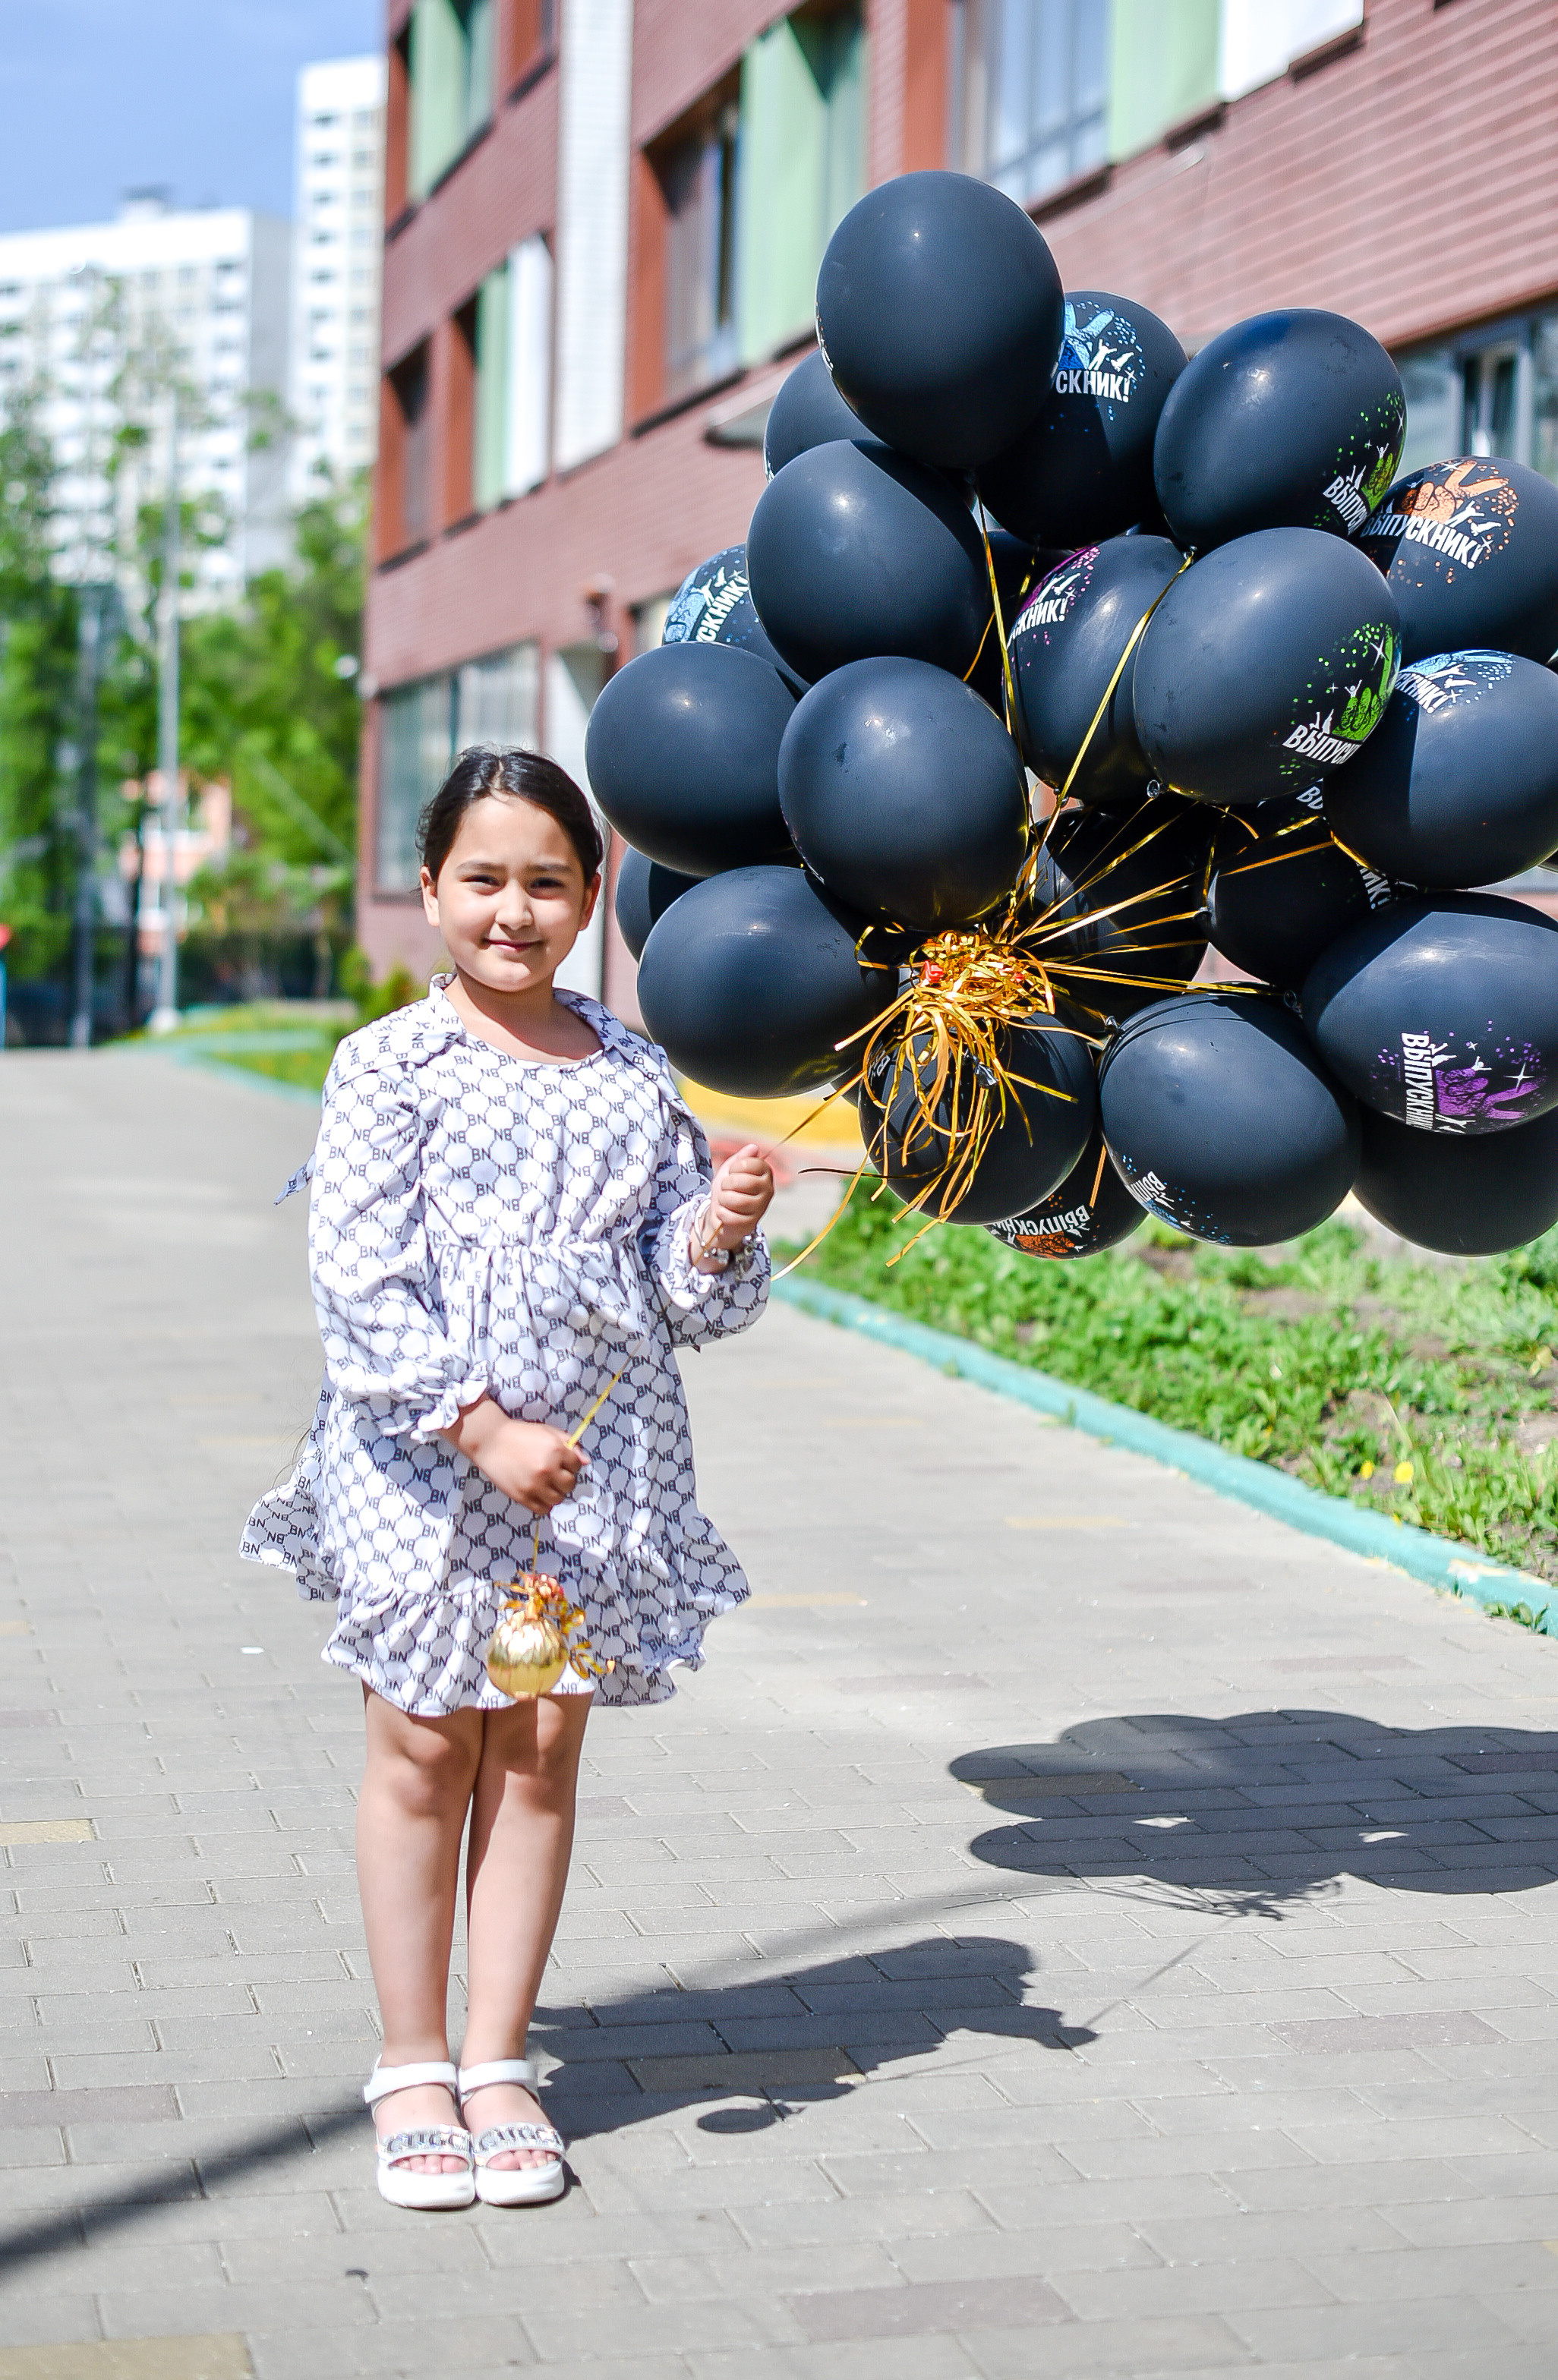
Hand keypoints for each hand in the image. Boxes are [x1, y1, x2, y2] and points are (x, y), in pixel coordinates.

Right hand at [439, 1397, 585, 1514]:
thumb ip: (569, 1445)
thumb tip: (586, 1462)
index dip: (570, 1463)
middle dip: (564, 1479)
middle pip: (570, 1485)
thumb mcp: (548, 1432)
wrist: (491, 1441)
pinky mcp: (522, 1496)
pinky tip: (536, 1492)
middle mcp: (548, 1469)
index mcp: (556, 1450)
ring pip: (558, 1499)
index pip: (577, 1466)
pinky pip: (543, 1509)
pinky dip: (543, 1503)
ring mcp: (535, 1484)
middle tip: (553, 1473)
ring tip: (544, 1483)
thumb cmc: (521, 1434)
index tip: (560, 1461)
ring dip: (554, 1492)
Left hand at [694, 1143, 773, 1268]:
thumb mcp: (730, 1169)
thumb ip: (741, 1157)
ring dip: (723, 1200)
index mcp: (765, 1173)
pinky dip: (722, 1214)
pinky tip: (724, 1213)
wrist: (720, 1213)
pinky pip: (732, 1217)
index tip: (733, 1174)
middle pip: (743, 1182)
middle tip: (726, 1189)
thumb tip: (754, 1147)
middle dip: (726, 1185)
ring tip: (725, 1200)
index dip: (734, 1168)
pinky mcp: (751, 1224)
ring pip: (737, 1200)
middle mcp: (768, 1189)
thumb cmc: (727, 1189)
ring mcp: (761, 1208)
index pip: (748, 1163)